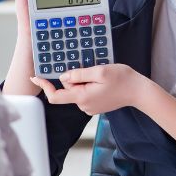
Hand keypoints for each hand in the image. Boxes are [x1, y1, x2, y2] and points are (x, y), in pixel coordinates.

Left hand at [30, 64, 145, 115]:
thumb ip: (79, 73)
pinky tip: (102, 80)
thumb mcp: (100, 71)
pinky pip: (84, 92)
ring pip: (76, 89)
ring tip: (100, 75)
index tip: (36, 77)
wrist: (139, 92)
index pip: (55, 96)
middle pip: (67, 89)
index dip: (44, 86)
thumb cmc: (122, 80)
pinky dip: (88, 84)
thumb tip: (64, 76)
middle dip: (74, 76)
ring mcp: (89, 106)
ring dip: (83, 79)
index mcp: (82, 97)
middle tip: (90, 68)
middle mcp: (83, 105)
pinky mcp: (95, 104)